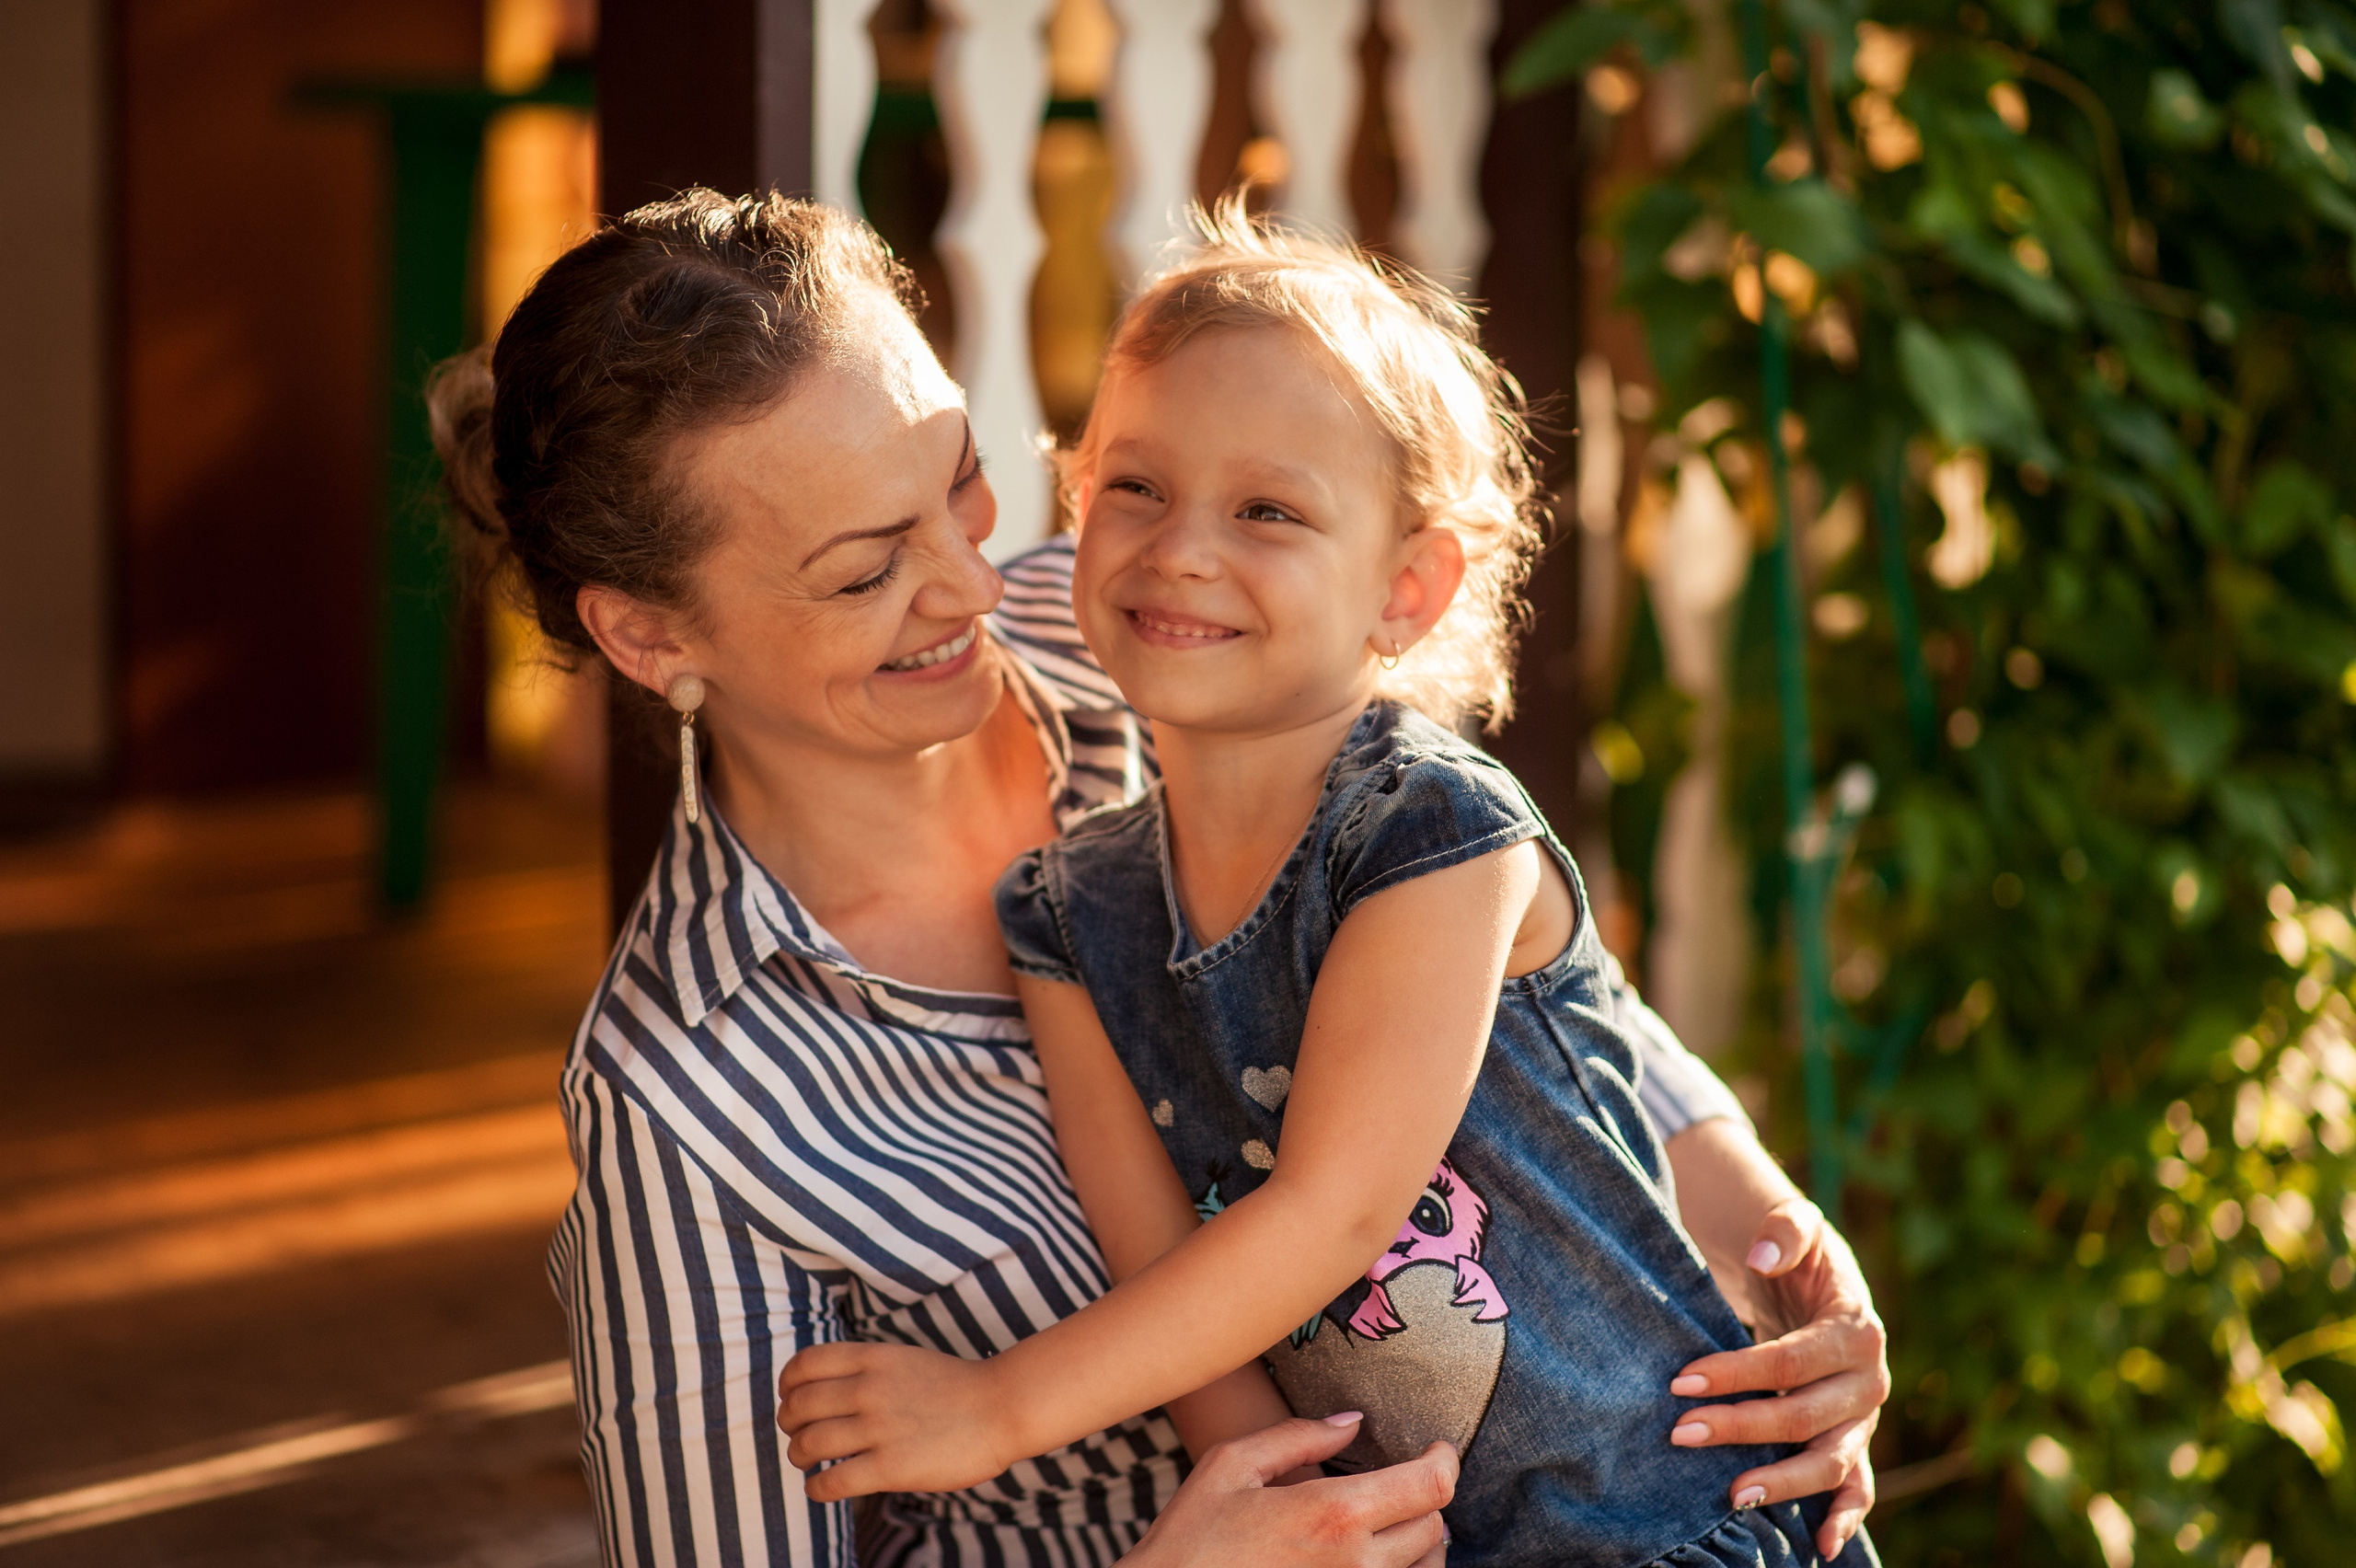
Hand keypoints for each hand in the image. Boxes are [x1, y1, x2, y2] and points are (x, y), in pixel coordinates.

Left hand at [777, 1341, 1016, 1501]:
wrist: (1001, 1407)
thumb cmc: (956, 1387)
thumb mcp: (905, 1359)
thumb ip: (865, 1369)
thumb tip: (823, 1390)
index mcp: (873, 1358)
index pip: (804, 1365)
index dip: (787, 1384)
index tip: (790, 1398)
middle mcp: (869, 1389)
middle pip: (798, 1406)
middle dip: (789, 1424)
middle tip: (797, 1434)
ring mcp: (879, 1428)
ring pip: (808, 1444)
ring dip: (798, 1455)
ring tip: (806, 1460)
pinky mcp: (890, 1467)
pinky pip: (832, 1481)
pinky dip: (817, 1487)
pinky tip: (822, 1487)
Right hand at [1125, 1413, 1454, 1567]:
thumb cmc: (1192, 1535)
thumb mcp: (1232, 1465)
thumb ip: (1299, 1436)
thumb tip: (1353, 1422)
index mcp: (1332, 1513)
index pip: (1430, 1486)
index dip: (1445, 1460)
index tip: (1438, 1448)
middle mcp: (1354, 1562)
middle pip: (1434, 1526)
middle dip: (1426, 1497)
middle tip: (1403, 1480)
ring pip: (1426, 1567)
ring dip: (1419, 1540)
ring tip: (1389, 1520)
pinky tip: (1369, 1554)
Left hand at [1667, 1196, 1886, 1557]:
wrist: (1817, 1278)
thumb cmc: (1798, 1253)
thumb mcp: (1797, 1225)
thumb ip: (1784, 1230)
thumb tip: (1763, 1253)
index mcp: (1856, 1329)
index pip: (1789, 1359)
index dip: (1736, 1372)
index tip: (1682, 1382)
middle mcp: (1867, 1380)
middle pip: (1803, 1415)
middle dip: (1741, 1426)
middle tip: (1680, 1432)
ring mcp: (1863, 1417)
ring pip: (1829, 1461)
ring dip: (1781, 1482)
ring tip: (1731, 1494)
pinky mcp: (1854, 1439)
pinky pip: (1858, 1486)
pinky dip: (1845, 1518)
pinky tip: (1820, 1546)